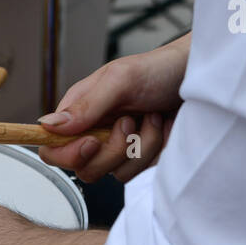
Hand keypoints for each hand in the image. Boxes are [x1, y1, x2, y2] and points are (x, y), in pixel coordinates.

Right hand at [38, 33, 189, 182]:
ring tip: (150, 117)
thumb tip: (48, 125)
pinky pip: (138, 172)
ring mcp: (117, 148)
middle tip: (129, 121)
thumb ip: (86, 106)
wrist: (196, 78)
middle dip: (112, 150)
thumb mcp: (120, 80)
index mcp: (79, 112)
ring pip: (114, 173)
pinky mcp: (139, 158)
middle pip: (84, 168)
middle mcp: (93, 133)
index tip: (92, 142)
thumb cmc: (158, 70)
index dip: (67, 153)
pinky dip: (154, 149)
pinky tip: (160, 126)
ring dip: (140, 145)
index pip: (52, 148)